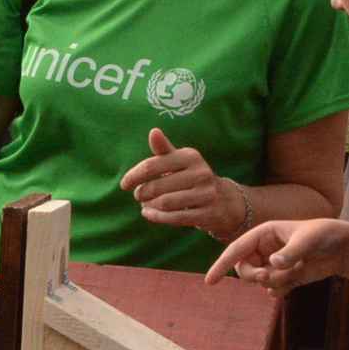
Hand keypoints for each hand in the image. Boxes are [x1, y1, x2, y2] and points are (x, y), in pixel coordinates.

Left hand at [121, 129, 244, 235]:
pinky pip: (175, 218)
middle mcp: (200, 173)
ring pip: (165, 203)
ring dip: (150, 206)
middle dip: (142, 193)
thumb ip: (163, 150)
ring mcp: (206, 194)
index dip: (134, 176)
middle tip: (138, 196)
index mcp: (190, 156)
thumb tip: (154, 132)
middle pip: (157, 186)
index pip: (152, 165)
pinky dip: (157, 217)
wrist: (224, 200)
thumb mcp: (179, 161)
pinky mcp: (207, 213)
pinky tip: (149, 214)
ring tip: (145, 205)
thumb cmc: (192, 177)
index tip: (124, 184)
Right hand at [205, 215, 348, 292]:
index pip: (236, 250)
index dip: (220, 265)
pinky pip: (271, 289)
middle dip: (254, 276)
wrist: (342, 247)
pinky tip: (294, 280)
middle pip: (243, 269)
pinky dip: (280, 289)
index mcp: (263, 233)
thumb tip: (271, 264)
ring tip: (295, 272)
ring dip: (274, 281)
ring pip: (259, 281)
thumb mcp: (308, 240)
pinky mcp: (283, 276)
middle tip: (269, 277)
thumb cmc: (324, 235)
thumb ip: (290, 252)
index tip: (209, 282)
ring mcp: (272, 263)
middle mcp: (264, 248)